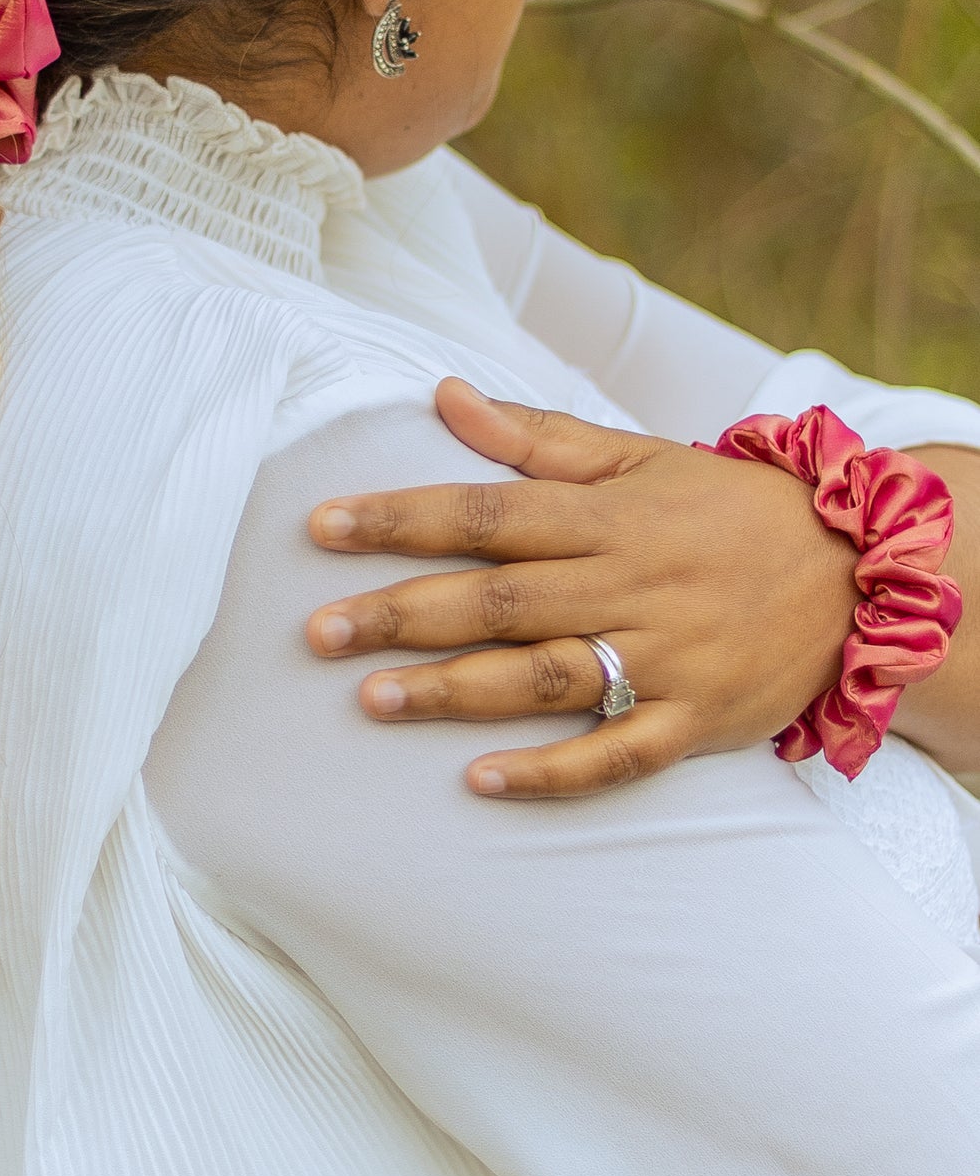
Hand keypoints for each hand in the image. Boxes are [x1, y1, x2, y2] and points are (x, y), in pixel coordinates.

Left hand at [304, 379, 858, 798]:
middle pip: (501, 602)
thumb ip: (536, 437)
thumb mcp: (638, 456)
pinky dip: (550, 772)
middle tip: (319, 632)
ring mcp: (664, 660)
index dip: (401, 518)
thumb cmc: (725, 509)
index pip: (487, 512)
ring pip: (546, 679)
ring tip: (372, 699)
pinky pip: (616, 756)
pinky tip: (480, 780)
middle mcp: (631, 585)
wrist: (856, 576)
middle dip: (403, 614)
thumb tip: (445, 395)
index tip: (324, 525)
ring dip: (455, 691)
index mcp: (610, 515)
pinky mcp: (694, 723)